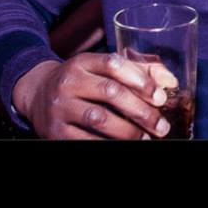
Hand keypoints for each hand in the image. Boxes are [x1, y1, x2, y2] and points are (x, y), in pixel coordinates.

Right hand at [13, 53, 178, 139]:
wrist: (37, 92)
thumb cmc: (82, 80)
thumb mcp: (102, 67)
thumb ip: (137, 70)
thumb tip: (170, 81)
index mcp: (83, 62)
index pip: (114, 65)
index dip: (141, 81)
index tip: (161, 97)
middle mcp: (69, 81)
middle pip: (111, 93)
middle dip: (141, 111)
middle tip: (161, 126)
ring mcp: (60, 106)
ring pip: (99, 118)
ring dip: (128, 131)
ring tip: (146, 138)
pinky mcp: (54, 131)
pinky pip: (85, 140)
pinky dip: (107, 144)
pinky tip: (124, 145)